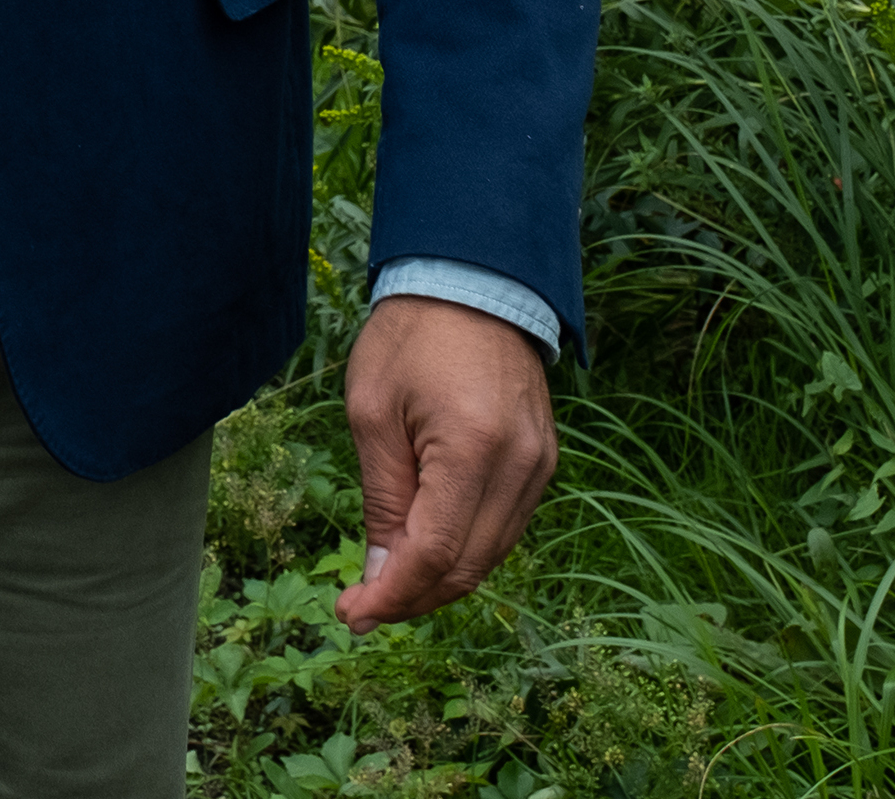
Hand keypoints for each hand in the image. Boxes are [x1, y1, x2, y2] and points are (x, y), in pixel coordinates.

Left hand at [337, 293, 556, 627]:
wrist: (473, 281)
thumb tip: (382, 571)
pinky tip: (426, 550)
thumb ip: (383, 497)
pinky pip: (505, 526)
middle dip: (413, 596)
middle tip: (362, 607)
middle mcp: (520, 467)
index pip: (435, 553)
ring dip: (439, 580)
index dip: (393, 595)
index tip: (351, 613)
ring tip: (387, 586)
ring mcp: (540, 466)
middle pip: (468, 566)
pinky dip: (466, 549)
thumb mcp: (373, 412)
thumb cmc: (411, 336)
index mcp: (474, 449)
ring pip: (491, 554)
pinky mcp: (543, 461)